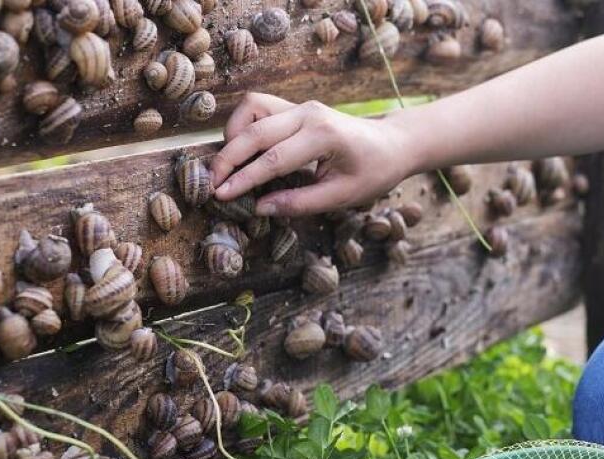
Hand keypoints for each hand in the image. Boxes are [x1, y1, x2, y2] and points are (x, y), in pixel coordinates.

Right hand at [209, 93, 418, 216]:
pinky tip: (243, 151)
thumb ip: (300, 203)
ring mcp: (301, 106)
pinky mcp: (295, 107)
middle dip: (228, 158)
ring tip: (229, 167)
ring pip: (251, 108)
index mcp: (324, 135)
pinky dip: (243, 126)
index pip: (273, 159)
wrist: (392, 145)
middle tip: (212, 185)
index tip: (220, 196)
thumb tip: (259, 208)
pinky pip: (259, 107)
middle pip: (254, 131)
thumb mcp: (342, 197)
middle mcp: (309, 113)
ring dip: (233, 135)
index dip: (244, 179)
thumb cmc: (372, 173)